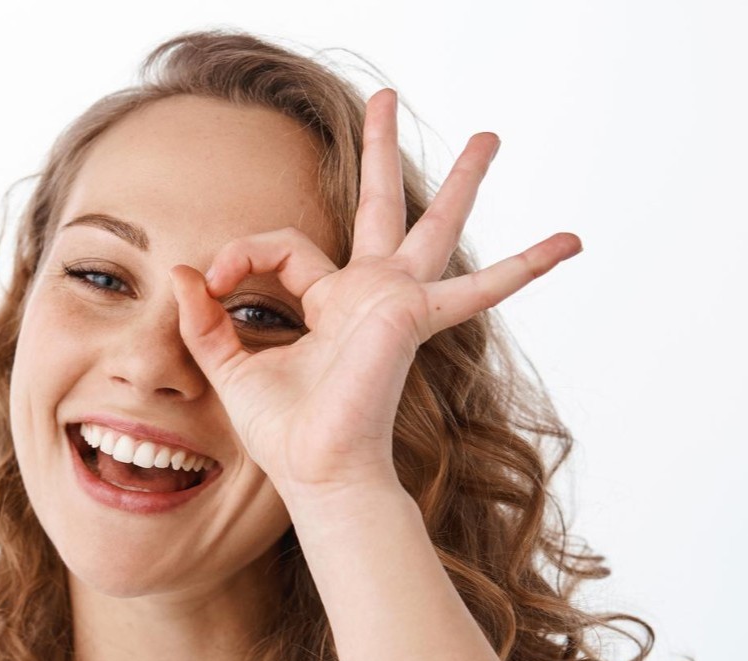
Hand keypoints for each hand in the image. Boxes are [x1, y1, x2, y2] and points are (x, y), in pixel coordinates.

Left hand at [168, 88, 581, 502]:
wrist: (317, 473)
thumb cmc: (284, 432)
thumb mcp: (231, 367)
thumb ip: (206, 320)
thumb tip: (179, 271)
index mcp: (329, 303)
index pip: (286, 249)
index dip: (242, 255)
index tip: (210, 283)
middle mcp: (368, 296)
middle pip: (379, 209)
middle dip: (379, 152)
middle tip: (384, 98)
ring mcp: (396, 303)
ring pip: (433, 227)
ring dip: (462, 181)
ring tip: (490, 136)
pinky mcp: (411, 316)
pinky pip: (478, 289)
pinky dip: (524, 269)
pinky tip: (571, 243)